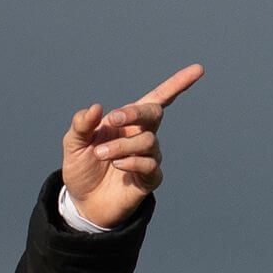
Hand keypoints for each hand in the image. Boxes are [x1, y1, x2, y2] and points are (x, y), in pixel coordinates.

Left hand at [62, 63, 203, 228]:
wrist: (82, 202)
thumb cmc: (83, 168)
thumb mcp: (74, 145)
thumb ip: (81, 125)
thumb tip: (96, 108)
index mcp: (128, 123)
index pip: (158, 99)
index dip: (178, 84)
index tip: (198, 70)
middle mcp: (143, 136)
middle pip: (154, 114)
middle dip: (134, 113)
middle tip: (112, 120)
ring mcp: (149, 157)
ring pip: (147, 141)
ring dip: (121, 145)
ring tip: (101, 154)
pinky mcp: (150, 178)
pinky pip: (149, 165)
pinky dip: (131, 162)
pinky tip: (117, 165)